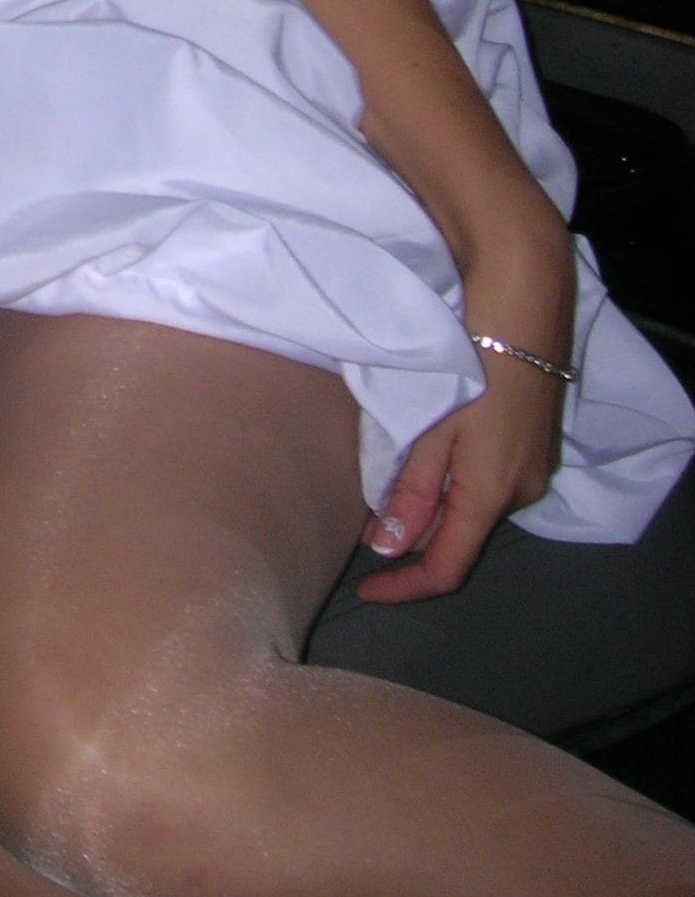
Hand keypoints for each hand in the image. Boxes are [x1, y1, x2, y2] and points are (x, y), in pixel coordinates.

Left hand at [355, 244, 574, 604]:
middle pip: (460, 537)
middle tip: (365, 528)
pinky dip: (454, 486)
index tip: (364, 591)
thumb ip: (411, 491)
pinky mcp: (533, 444)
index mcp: (491, 495)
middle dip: (415, 543)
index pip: (448, 568)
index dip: (405, 588)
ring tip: (388, 492)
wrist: (524, 306)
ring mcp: (532, 468)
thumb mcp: (431, 429)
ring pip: (472, 509)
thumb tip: (388, 549)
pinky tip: (427, 462)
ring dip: (433, 510)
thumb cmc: (470, 364)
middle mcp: (521, 492)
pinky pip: (487, 484)